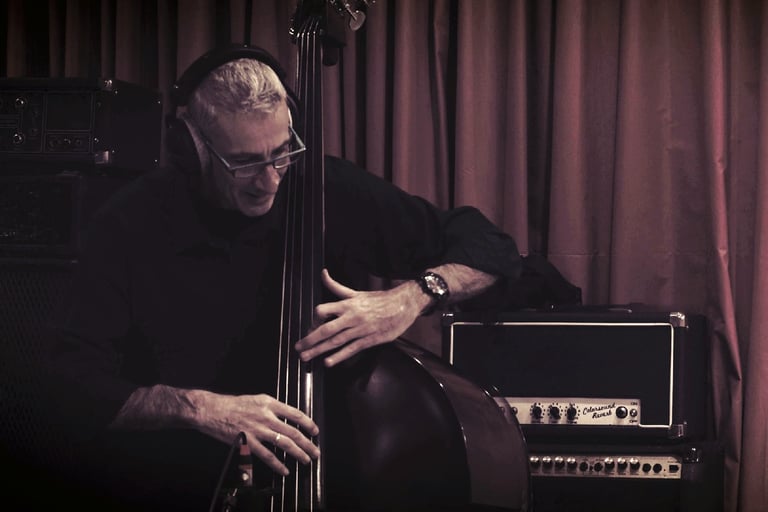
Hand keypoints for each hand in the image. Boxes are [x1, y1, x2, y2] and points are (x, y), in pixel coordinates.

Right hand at [193, 391, 319, 475]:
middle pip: (293, 431)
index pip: (295, 414)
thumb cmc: (232, 405)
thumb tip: (288, 417)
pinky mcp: (248, 442)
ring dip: (297, 453)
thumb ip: (272, 408)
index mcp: (269, 403)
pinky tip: (285, 470)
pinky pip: (267, 456)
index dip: (308, 423)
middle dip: (307, 443)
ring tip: (306, 460)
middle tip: (315, 451)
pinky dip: (278, 464)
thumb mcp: (256, 399)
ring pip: (284, 443)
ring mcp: (257, 430)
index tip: (315, 431)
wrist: (212, 410)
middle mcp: (265, 416)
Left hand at [294, 269, 423, 365]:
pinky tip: (329, 362)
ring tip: (307, 357)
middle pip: (326, 329)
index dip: (314, 320)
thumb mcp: (356, 292)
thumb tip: (323, 273)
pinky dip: (339, 356)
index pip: (324, 311)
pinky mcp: (370, 340)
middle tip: (298, 348)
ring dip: (320, 350)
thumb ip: (336, 286)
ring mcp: (360, 330)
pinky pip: (351, 349)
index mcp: (348, 304)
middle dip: (310, 340)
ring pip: (336, 341)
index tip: (310, 326)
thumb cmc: (379, 299)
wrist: (403, 304)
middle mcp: (352, 317)